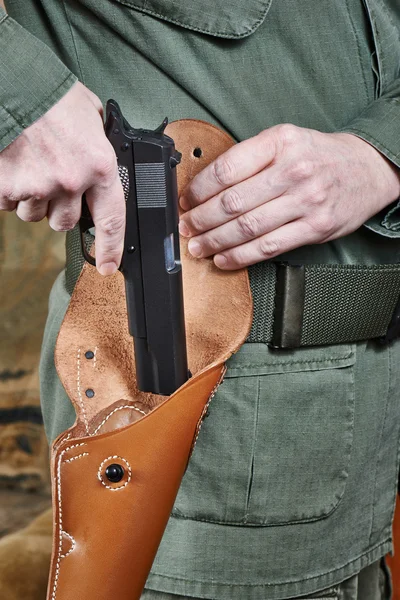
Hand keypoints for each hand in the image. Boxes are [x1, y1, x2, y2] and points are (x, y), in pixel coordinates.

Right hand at [0, 81, 124, 275]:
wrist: (11, 83)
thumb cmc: (50, 94)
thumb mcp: (91, 116)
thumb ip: (99, 145)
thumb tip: (102, 159)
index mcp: (98, 166)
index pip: (111, 220)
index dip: (110, 248)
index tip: (108, 266)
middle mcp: (70, 182)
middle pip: (64, 222)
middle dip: (59, 210)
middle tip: (52, 182)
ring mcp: (35, 186)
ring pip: (34, 214)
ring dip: (32, 199)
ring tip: (29, 164)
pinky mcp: (5, 186)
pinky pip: (6, 203)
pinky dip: (8, 189)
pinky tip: (11, 164)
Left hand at [179, 124, 399, 269]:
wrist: (368, 169)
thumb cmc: (320, 156)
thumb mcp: (286, 141)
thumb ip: (250, 159)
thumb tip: (206, 186)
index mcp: (280, 142)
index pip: (227, 169)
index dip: (198, 189)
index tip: (185, 200)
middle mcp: (294, 170)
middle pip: (233, 202)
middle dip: (201, 219)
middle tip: (186, 227)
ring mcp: (306, 201)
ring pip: (247, 228)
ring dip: (216, 241)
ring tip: (198, 246)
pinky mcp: (315, 228)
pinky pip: (268, 247)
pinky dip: (240, 256)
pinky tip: (224, 259)